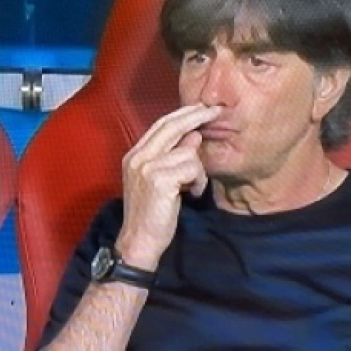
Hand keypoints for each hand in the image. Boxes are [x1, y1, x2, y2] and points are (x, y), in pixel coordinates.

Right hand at [115, 104, 220, 269]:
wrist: (139, 242)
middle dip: (196, 117)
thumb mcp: (160, 181)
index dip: (182, 114)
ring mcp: (147, 167)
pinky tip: (193, 194)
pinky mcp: (160, 180)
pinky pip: (192, 168)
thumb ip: (172, 157)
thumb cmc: (152, 214)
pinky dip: (199, 181)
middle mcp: (138, 157)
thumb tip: (194, 135)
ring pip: (188, 151)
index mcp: (135, 156)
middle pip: (171, 126)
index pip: (160, 125)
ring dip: (198, 170)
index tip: (201, 108)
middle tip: (215, 112)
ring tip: (193, 187)